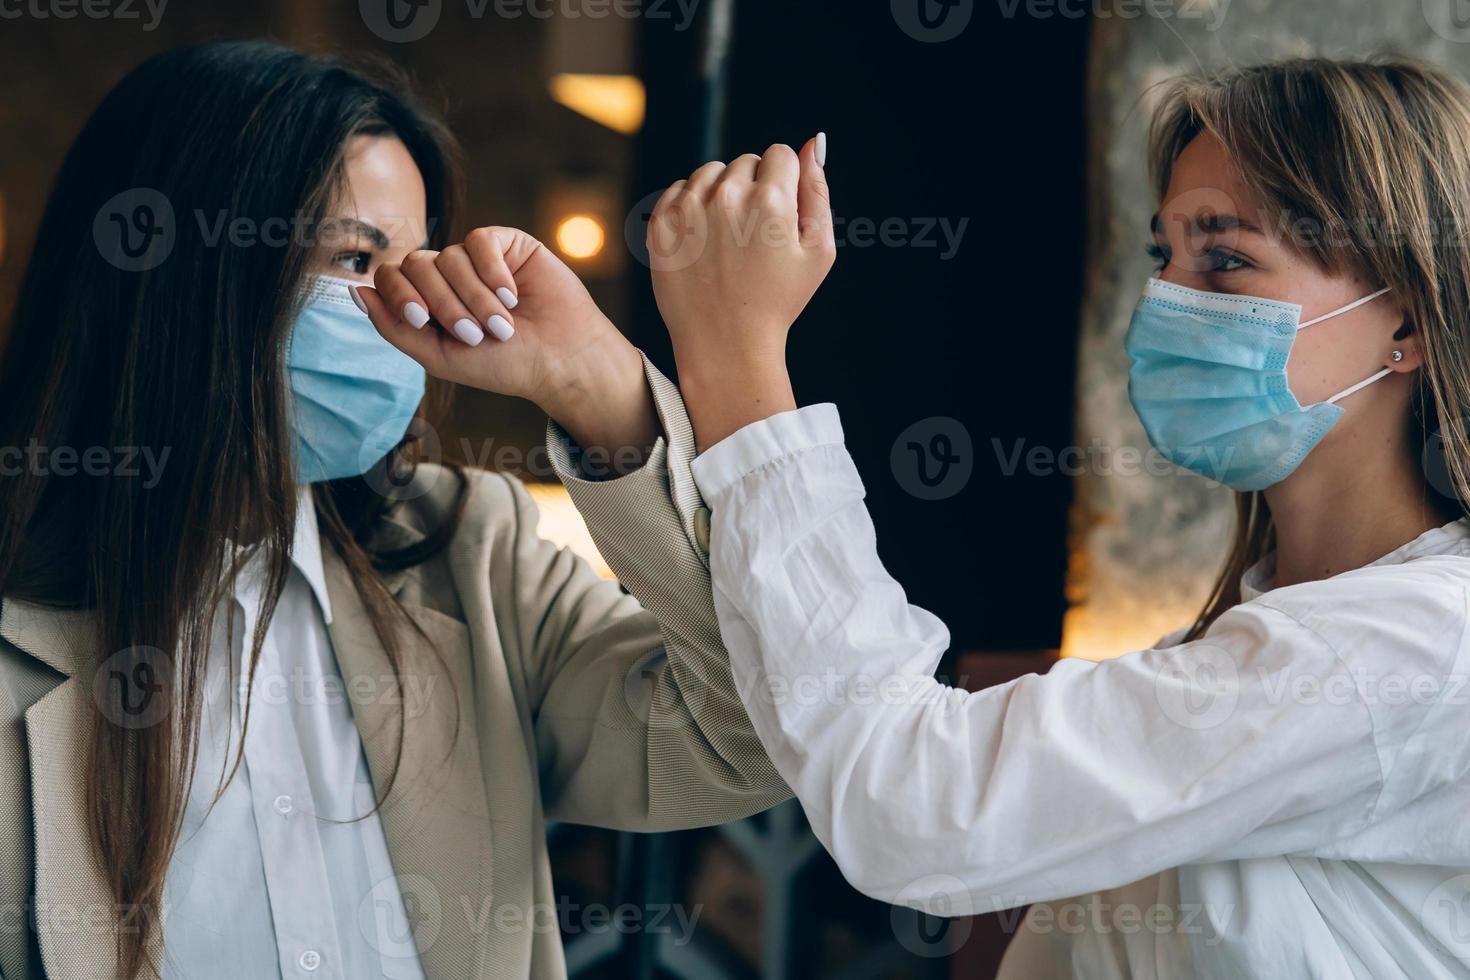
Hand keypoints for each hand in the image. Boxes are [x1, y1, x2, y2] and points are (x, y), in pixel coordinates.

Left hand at [356, 226, 657, 469]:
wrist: (559, 360)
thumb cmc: (504, 365)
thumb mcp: (439, 356)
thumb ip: (393, 327)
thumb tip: (355, 291)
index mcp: (428, 302)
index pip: (391, 277)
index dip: (401, 294)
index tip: (425, 320)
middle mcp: (447, 276)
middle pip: (417, 264)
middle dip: (444, 303)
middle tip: (475, 333)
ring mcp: (476, 258)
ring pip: (450, 257)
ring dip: (474, 297)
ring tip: (502, 325)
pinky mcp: (506, 244)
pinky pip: (480, 242)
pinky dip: (492, 272)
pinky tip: (512, 296)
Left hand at [649, 136, 834, 448]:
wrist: (725, 343)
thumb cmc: (779, 300)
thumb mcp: (818, 251)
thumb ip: (817, 191)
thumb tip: (815, 141)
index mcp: (770, 201)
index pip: (780, 154)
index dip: (785, 183)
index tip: (780, 216)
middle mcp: (727, 198)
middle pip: (746, 162)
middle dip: (755, 188)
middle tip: (755, 237)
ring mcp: (688, 210)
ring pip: (711, 172)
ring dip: (723, 192)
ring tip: (730, 238)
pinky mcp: (660, 225)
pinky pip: (679, 189)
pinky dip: (692, 206)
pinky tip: (705, 240)